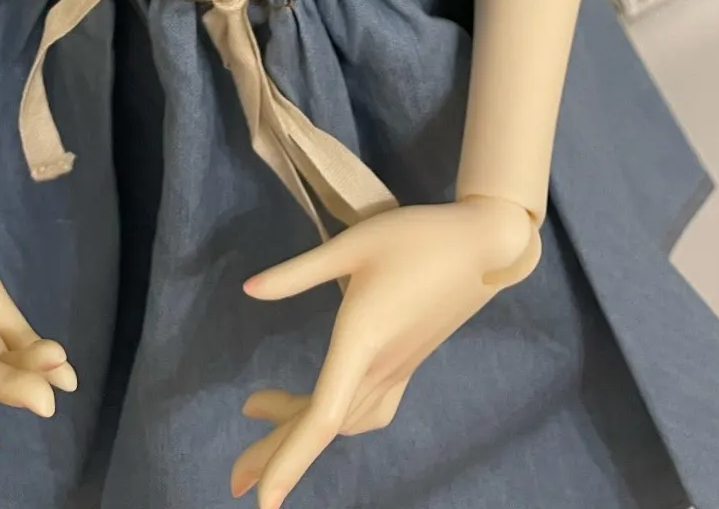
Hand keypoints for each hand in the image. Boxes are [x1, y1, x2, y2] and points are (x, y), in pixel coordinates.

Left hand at [230, 196, 538, 507]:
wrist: (485, 246)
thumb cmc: (417, 237)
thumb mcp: (353, 243)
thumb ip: (298, 271)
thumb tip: (248, 289)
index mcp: (362, 340)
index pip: (321, 417)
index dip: (288, 459)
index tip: (261, 500)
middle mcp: (379, 367)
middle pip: (324, 425)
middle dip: (276, 452)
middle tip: (233, 478)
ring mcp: (398, 370)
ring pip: (344, 418)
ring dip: (300, 428)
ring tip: (259, 412)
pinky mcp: (408, 364)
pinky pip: (368, 409)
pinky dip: (337, 418)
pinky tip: (322, 407)